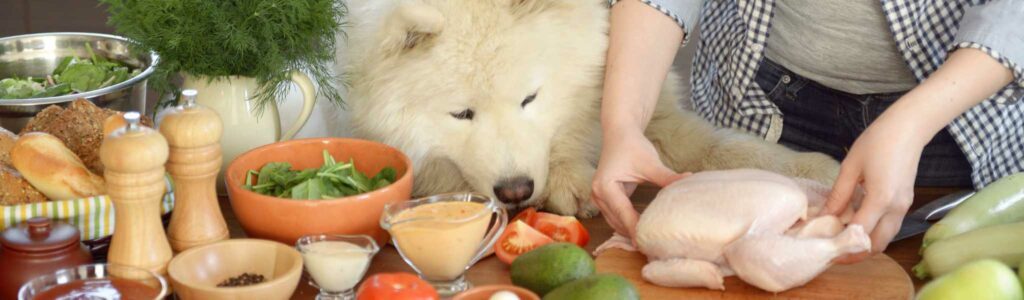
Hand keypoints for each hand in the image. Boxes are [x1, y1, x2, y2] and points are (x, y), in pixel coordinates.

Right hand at [591, 128, 686, 239]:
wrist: (619, 133)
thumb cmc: (632, 146)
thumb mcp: (650, 163)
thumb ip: (667, 177)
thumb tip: (689, 180)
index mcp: (605, 186)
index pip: (623, 213)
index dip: (635, 229)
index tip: (647, 244)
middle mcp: (597, 194)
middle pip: (616, 221)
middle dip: (633, 234)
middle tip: (651, 249)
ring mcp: (598, 197)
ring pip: (614, 221)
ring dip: (629, 231)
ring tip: (647, 244)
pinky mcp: (604, 197)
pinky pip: (615, 216)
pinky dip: (626, 223)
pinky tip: (641, 231)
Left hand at [824, 116, 927, 263]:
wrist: (908, 128)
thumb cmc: (877, 141)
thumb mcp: (850, 167)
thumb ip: (838, 195)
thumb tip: (823, 216)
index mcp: (881, 199)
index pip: (859, 233)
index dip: (841, 244)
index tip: (823, 247)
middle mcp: (896, 208)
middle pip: (877, 244)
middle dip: (856, 253)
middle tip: (833, 252)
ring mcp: (904, 207)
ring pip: (886, 238)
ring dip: (866, 244)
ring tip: (842, 239)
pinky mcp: (905, 202)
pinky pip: (890, 226)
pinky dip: (874, 232)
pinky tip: (856, 224)